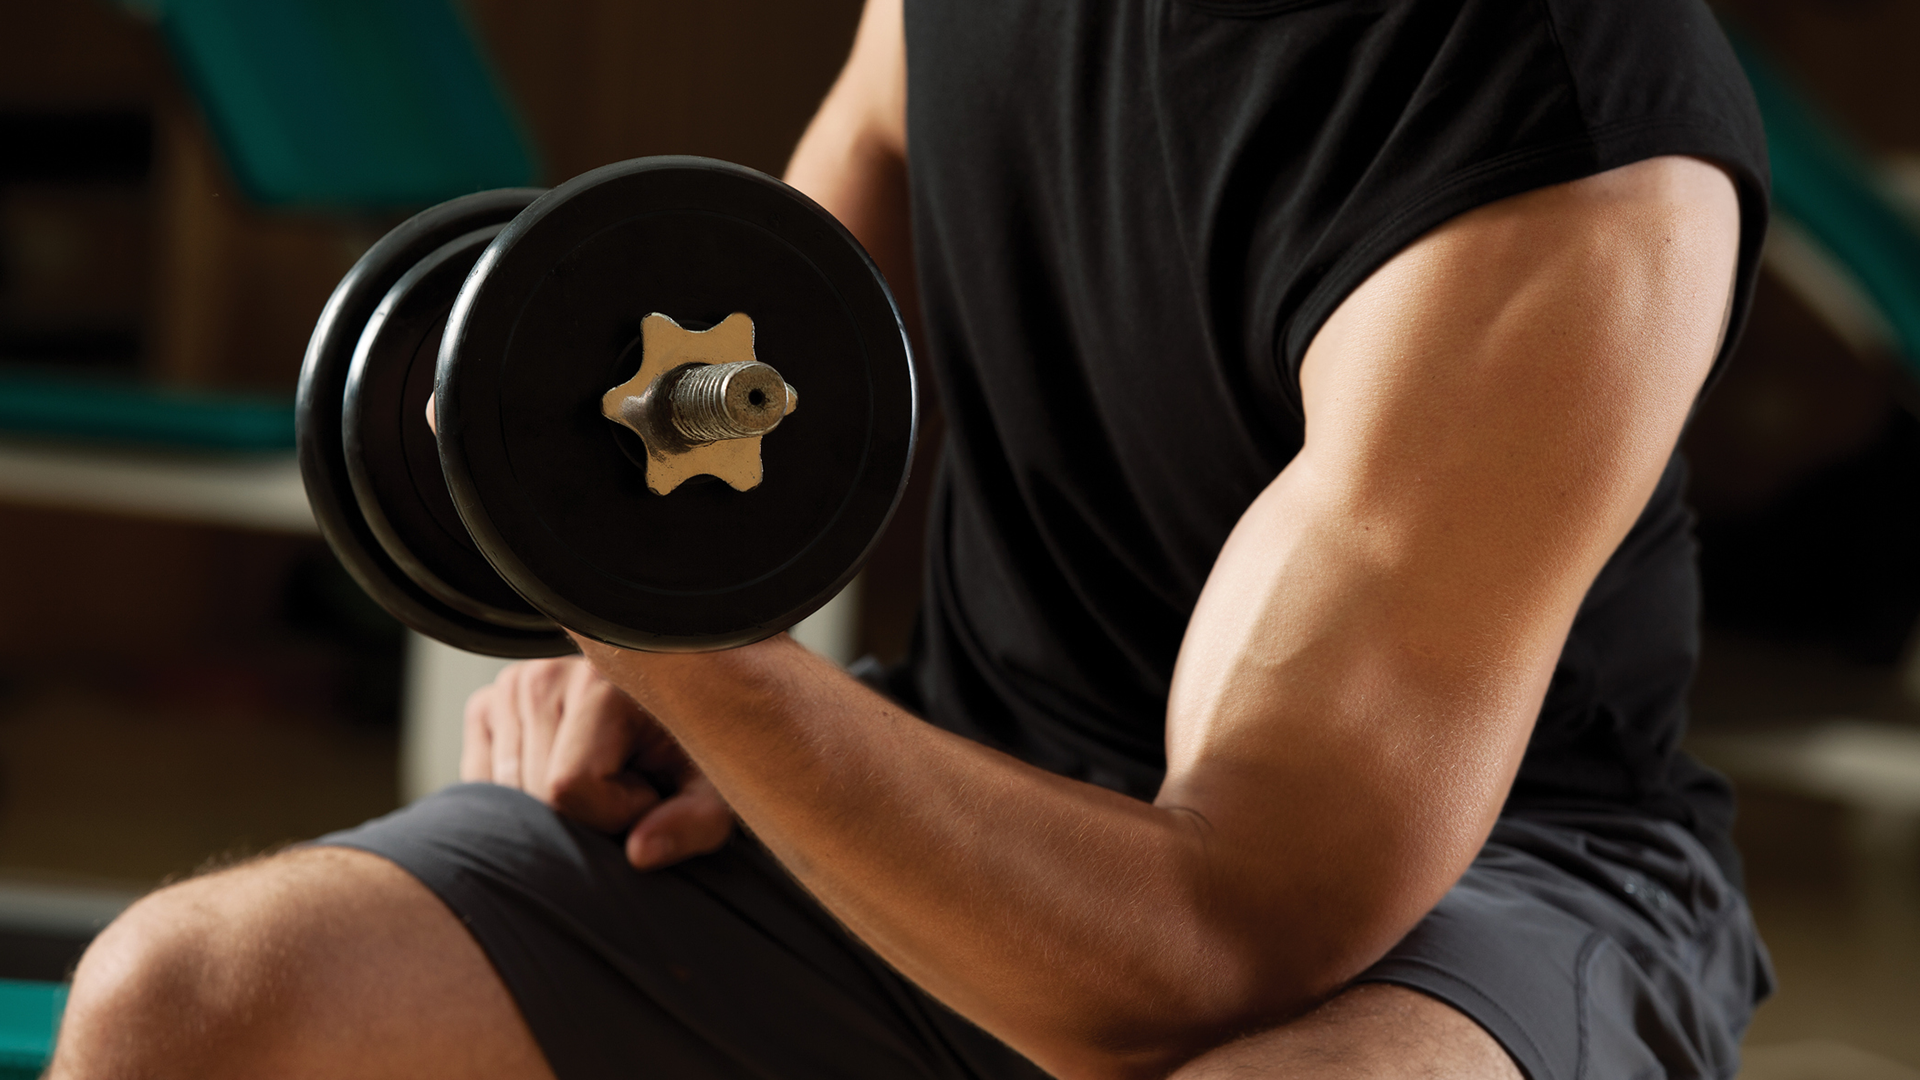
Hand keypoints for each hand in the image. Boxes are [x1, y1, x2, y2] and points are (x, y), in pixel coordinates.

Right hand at [460, 656, 732, 869]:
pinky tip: (561, 773)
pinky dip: (519, 799)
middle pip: (533, 795)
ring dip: (553, 809)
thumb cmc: (695, 762)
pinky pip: (479, 782)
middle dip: (583, 816)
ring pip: (502, 795)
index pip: (569, 787)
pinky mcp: (487, 703)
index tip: (651, 793)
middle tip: (626, 786)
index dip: (614, 814)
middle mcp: (546, 674)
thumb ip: (692, 825)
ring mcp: (512, 685)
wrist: (669, 719)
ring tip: (600, 777)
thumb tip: (638, 854)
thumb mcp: (715, 795)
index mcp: (604, 682)